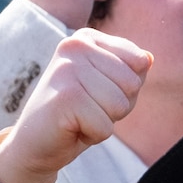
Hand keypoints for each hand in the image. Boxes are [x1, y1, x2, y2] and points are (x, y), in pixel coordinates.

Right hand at [0, 31, 151, 182]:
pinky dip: (93, 135)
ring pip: (120, 105)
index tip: (96, 93)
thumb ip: (130, 70)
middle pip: (132, 83)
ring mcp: (67, 70)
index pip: (139, 62)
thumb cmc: (75, 114)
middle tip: (86, 109)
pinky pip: (106, 126)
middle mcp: (74, 45)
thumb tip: (148, 58)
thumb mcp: (108, 87)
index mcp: (86, 38)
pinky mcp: (65, 98)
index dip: (125, 88)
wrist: (33, 144)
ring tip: (79, 117)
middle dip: (116, 106)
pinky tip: (71, 128)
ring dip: (104, 121)